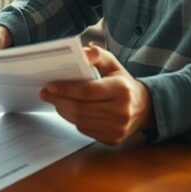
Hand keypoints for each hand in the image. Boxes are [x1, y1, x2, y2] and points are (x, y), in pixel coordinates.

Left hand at [39, 45, 154, 144]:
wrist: (144, 108)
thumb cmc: (123, 84)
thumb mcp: (114, 65)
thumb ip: (98, 56)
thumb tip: (83, 52)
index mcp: (121, 90)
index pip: (87, 91)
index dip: (66, 88)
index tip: (50, 85)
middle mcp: (121, 112)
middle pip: (81, 108)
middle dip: (59, 100)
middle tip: (46, 93)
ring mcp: (117, 128)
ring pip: (80, 121)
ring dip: (63, 110)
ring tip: (55, 100)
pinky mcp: (112, 139)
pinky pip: (85, 130)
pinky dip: (74, 120)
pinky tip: (70, 110)